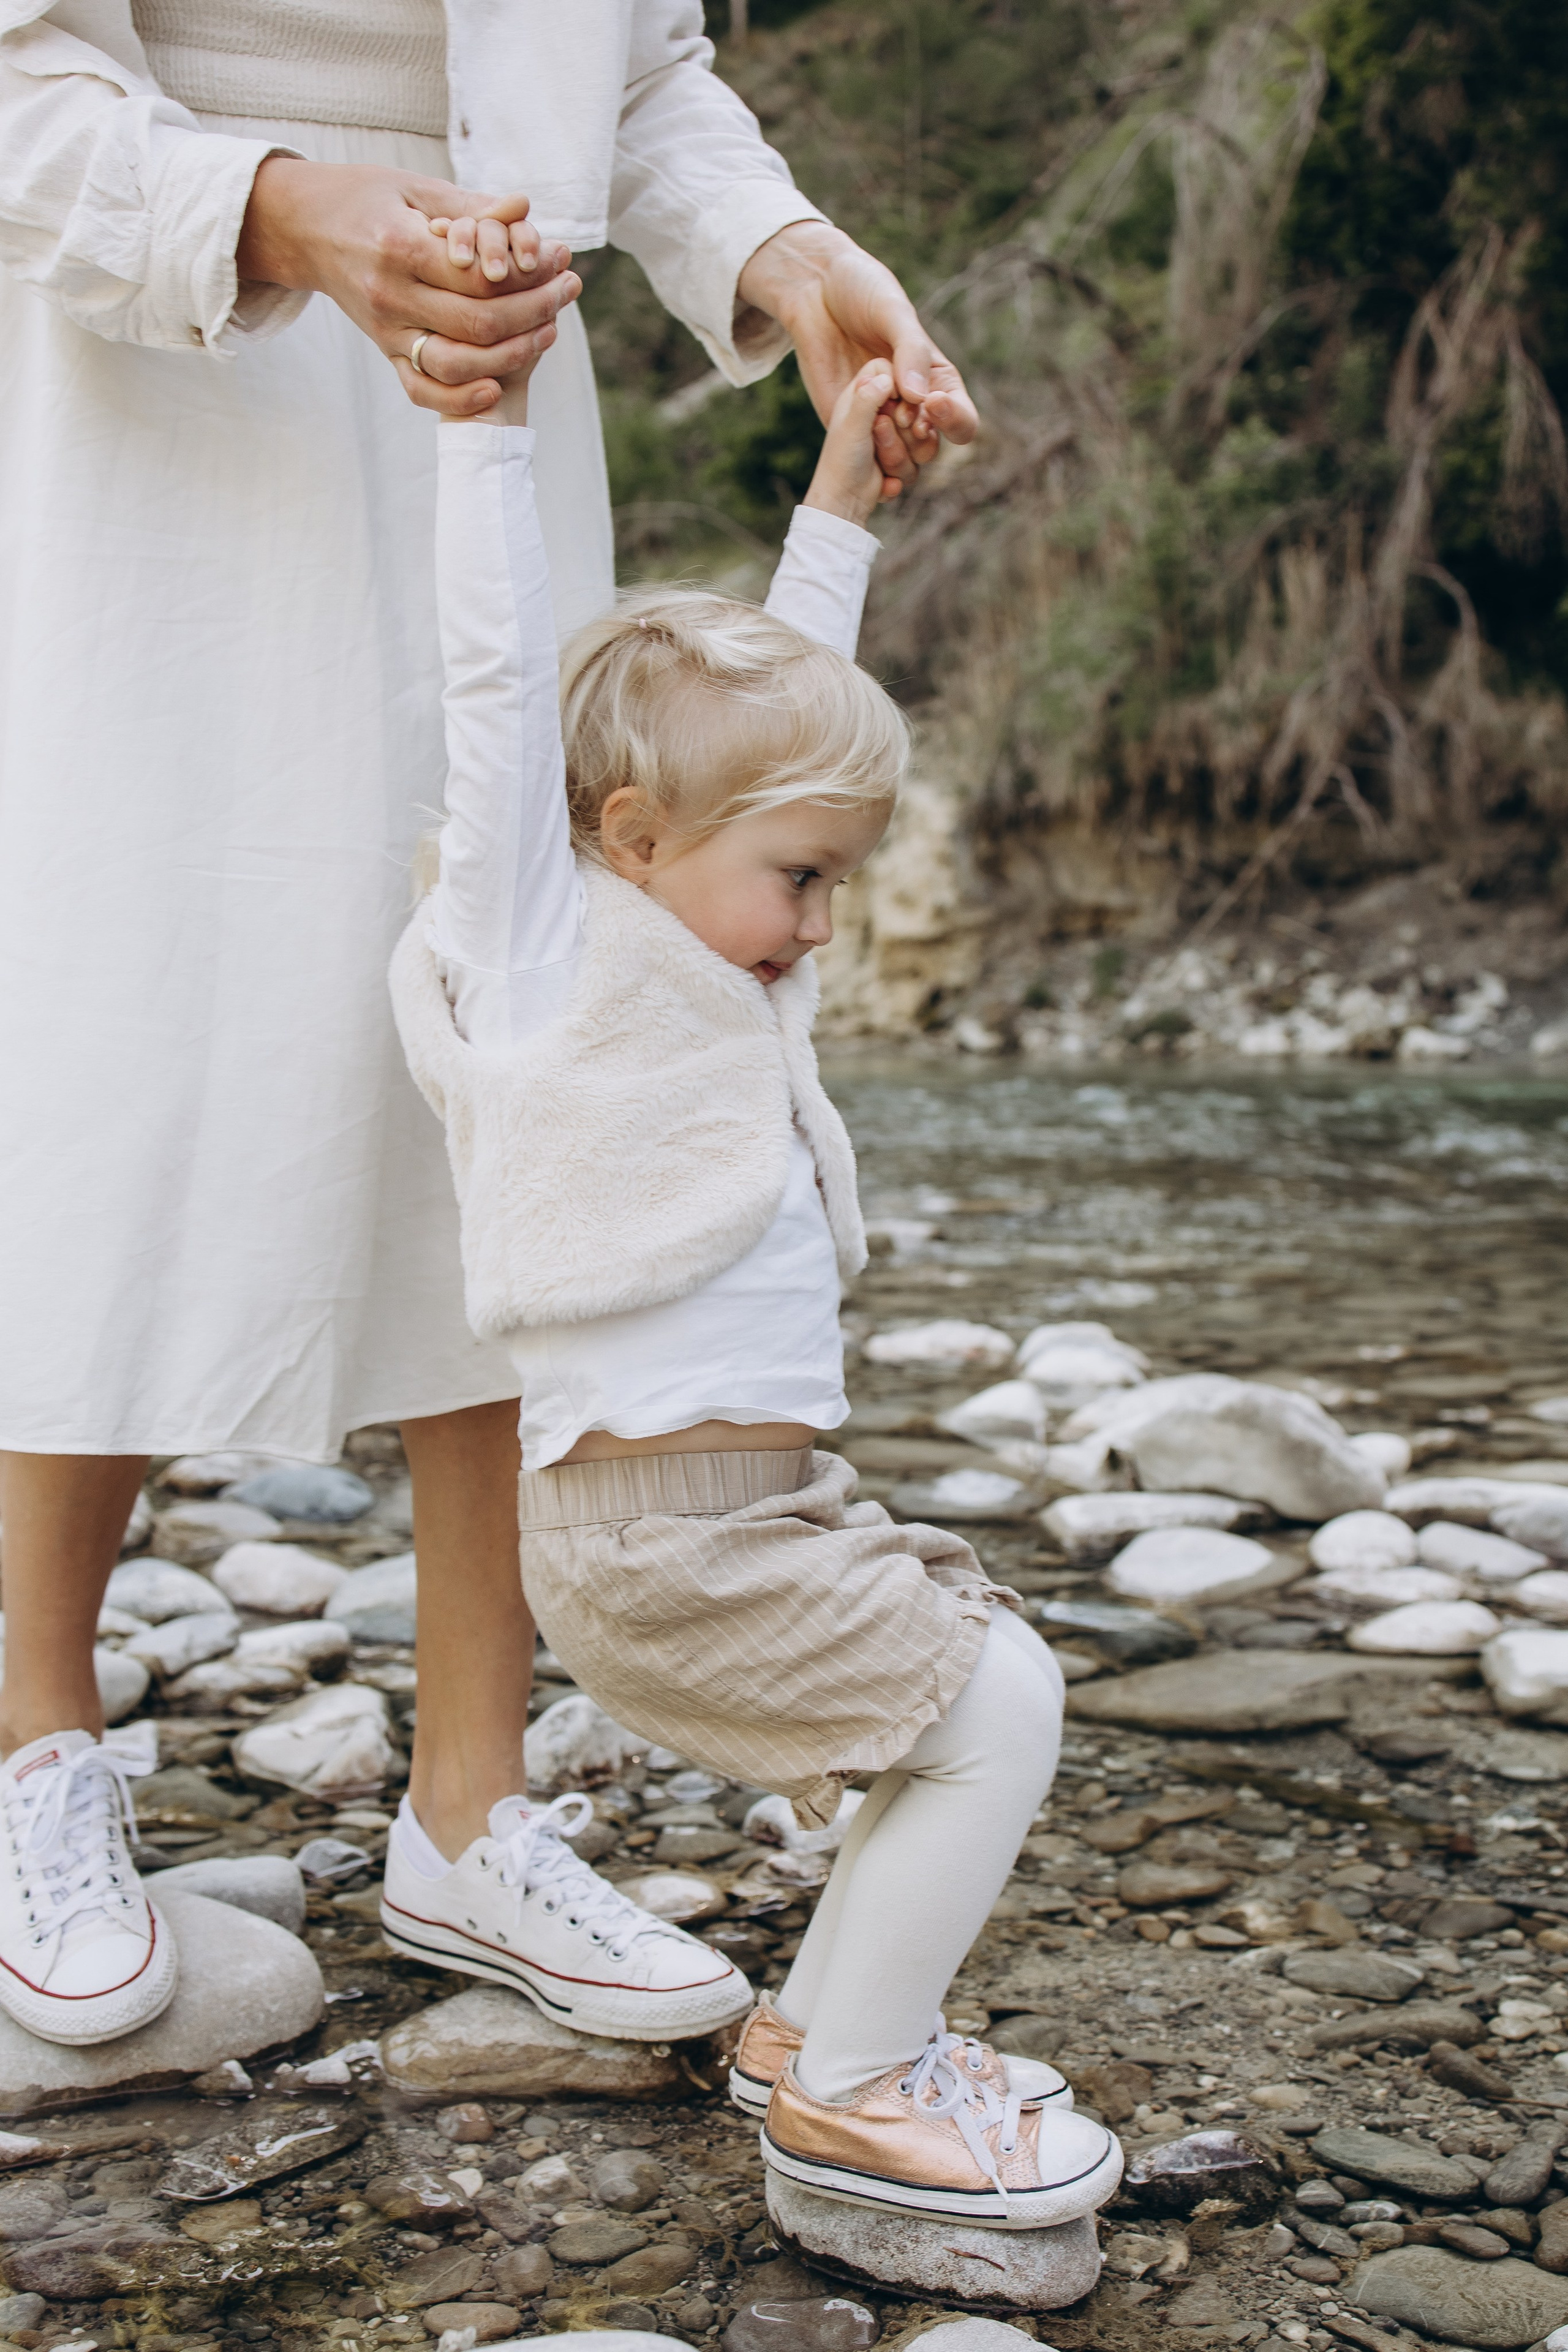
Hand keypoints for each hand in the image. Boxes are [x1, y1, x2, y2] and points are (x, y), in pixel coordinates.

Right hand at [237, 162, 579, 417]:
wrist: (303, 228)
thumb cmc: (365, 198)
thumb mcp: (414, 187)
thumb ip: (469, 204)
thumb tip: (524, 208)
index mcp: (399, 247)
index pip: (478, 276)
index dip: (528, 274)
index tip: (559, 262)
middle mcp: (390, 295)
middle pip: (477, 323)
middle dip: (533, 312)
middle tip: (566, 293)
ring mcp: (385, 330)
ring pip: (456, 363)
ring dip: (511, 355)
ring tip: (547, 331)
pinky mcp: (384, 351)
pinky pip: (422, 390)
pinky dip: (460, 397)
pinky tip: (495, 385)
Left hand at [738, 222, 975, 491]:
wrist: (814, 291)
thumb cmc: (861, 290)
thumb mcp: (891, 311)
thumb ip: (910, 351)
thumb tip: (922, 399)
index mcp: (935, 378)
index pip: (961, 417)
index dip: (952, 420)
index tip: (929, 404)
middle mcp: (913, 404)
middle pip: (933, 445)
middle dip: (919, 438)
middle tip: (896, 414)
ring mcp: (882, 418)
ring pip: (903, 461)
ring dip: (894, 452)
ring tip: (875, 422)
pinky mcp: (853, 425)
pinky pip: (870, 461)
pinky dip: (873, 466)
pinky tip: (865, 452)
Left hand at [804, 362, 902, 523]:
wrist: (838, 504)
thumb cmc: (839, 460)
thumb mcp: (851, 424)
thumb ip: (870, 397)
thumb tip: (890, 380)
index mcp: (868, 391)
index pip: (899, 372)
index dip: (904, 391)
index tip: (896, 409)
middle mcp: (882, 410)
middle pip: (917, 409)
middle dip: (904, 430)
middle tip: (878, 432)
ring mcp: (893, 436)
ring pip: (920, 441)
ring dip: (900, 456)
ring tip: (876, 460)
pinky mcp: (900, 459)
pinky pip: (916, 465)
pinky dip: (899, 476)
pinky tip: (883, 483)